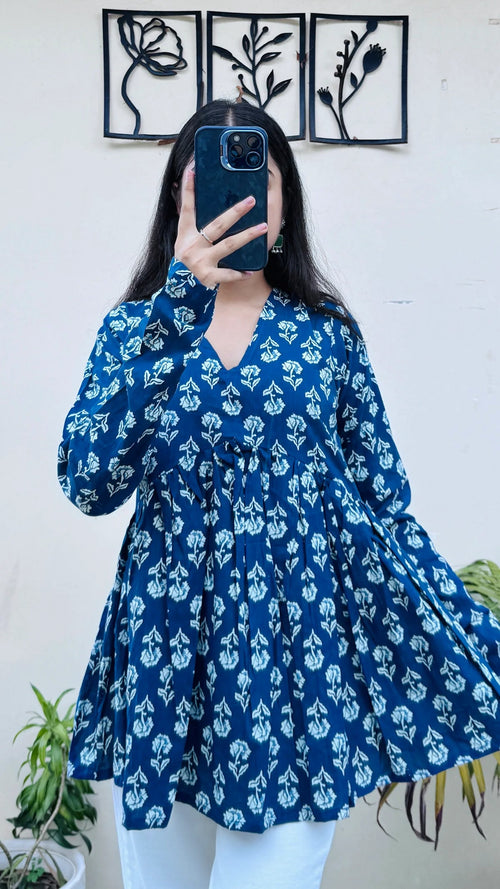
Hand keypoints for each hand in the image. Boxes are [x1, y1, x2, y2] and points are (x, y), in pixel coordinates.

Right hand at [174, 169, 267, 288]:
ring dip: (247, 235)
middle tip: (251, 200)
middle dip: (235, 212)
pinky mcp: (208, 277)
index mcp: (185, 233)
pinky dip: (240, 273)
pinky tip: (252, 270)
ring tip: (264, 226)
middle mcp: (192, 246)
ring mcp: (200, 261)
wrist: (181, 286)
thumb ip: (191, 216)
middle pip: (217, 225)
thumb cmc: (190, 255)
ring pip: (228, 245)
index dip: (188, 189)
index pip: (187, 207)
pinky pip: (228, 274)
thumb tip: (186, 182)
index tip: (192, 171)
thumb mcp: (186, 237)